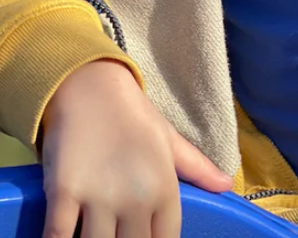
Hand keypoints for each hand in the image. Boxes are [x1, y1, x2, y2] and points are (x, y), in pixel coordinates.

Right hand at [40, 59, 232, 237]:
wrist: (91, 86)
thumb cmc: (132, 116)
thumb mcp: (169, 139)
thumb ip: (197, 168)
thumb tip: (227, 185)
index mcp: (163, 187)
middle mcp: (135, 198)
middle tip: (121, 235)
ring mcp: (99, 197)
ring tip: (98, 235)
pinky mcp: (64, 194)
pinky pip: (57, 237)